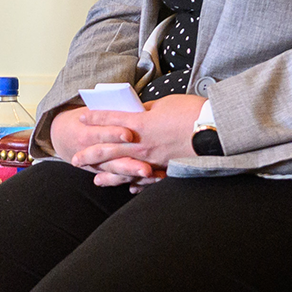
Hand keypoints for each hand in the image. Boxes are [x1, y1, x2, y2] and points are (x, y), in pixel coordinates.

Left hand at [50, 94, 205, 187]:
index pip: (110, 119)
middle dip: (90, 154)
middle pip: (109, 150)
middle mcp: (142, 144)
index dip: (94, 118)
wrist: (216, 131)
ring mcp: (153, 159)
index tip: (81, 118)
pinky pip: (147, 179)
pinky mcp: (166, 168)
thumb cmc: (193, 112)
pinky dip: (137, 183)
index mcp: (140, 123)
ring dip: (108, 175)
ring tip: (95, 180)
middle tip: (74, 159)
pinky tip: (129, 187)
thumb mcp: (166, 104)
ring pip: (124, 169)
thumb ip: (148, 110)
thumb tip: (138, 112)